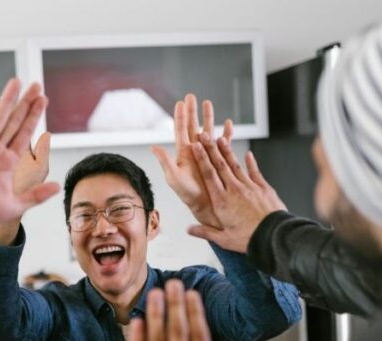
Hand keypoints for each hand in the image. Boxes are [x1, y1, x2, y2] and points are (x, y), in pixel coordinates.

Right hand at [0, 79, 60, 240]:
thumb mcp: (16, 205)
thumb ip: (36, 195)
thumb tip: (58, 186)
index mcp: (10, 162)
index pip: (25, 134)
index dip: (34, 116)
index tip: (43, 99)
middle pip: (14, 121)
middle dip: (25, 103)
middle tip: (36, 85)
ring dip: (6, 101)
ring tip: (15, 82)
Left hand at [127, 279, 263, 340]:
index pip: (200, 337)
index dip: (195, 312)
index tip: (192, 295)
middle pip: (178, 330)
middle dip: (175, 304)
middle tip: (172, 283)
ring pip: (157, 339)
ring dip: (155, 313)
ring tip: (154, 293)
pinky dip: (137, 338)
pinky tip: (136, 322)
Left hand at [151, 95, 232, 229]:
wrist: (204, 204)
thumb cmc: (187, 194)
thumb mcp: (173, 177)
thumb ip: (165, 161)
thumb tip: (153, 147)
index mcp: (183, 152)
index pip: (181, 130)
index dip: (180, 116)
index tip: (180, 102)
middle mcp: (195, 150)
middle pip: (193, 125)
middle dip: (193, 111)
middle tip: (192, 96)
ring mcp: (207, 153)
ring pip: (208, 130)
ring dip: (208, 117)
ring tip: (208, 103)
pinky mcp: (218, 158)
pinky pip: (223, 142)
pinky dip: (226, 132)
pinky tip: (228, 123)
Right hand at [187, 134, 286, 252]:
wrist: (275, 236)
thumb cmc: (249, 239)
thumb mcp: (224, 238)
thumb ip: (205, 232)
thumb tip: (189, 230)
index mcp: (221, 202)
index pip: (208, 176)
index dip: (201, 159)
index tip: (195, 146)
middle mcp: (234, 190)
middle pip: (220, 165)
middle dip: (211, 148)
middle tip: (204, 135)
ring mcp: (250, 187)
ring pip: (235, 165)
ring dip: (227, 151)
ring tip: (220, 139)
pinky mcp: (263, 188)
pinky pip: (255, 172)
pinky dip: (251, 163)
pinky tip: (248, 154)